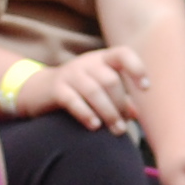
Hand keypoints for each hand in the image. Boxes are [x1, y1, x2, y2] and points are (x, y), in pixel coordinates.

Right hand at [22, 48, 147, 130]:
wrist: (38, 90)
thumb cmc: (79, 91)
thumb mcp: (100, 89)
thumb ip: (119, 99)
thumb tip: (136, 114)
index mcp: (102, 59)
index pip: (123, 54)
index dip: (137, 68)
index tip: (146, 89)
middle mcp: (87, 63)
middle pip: (110, 80)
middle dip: (120, 105)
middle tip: (123, 125)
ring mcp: (70, 74)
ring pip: (94, 91)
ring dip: (108, 113)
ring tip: (116, 130)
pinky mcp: (56, 89)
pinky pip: (73, 100)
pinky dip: (86, 113)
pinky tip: (95, 126)